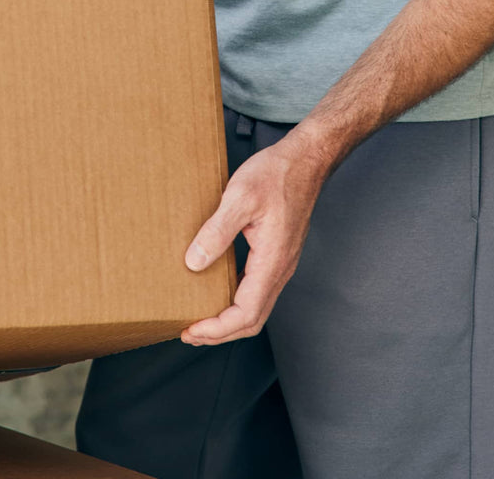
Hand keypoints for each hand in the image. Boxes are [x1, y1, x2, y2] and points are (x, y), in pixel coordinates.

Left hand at [181, 127, 329, 345]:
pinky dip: (234, 302)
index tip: (190, 330)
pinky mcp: (276, 255)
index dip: (217, 329)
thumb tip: (194, 263)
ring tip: (199, 319)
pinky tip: (216, 293)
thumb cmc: (277, 174)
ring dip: (227, 320)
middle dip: (219, 333)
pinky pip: (256, 290)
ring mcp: (280, 264)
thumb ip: (216, 232)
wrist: (305, 160)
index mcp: (272, 262)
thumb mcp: (240, 198)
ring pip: (256, 308)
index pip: (246, 314)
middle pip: (252, 320)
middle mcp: (279, 269)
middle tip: (188, 333)